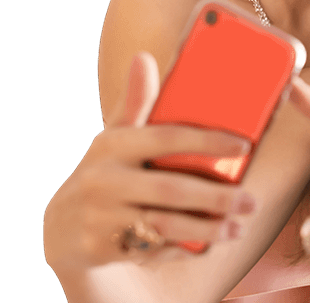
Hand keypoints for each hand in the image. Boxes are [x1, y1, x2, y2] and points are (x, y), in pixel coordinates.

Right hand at [43, 52, 257, 274]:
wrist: (58, 227)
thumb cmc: (103, 172)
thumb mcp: (113, 138)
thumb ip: (136, 103)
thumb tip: (144, 57)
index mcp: (112, 145)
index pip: (165, 137)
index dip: (206, 141)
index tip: (243, 146)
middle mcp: (103, 179)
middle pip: (170, 189)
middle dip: (216, 197)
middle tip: (251, 201)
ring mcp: (100, 217)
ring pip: (164, 225)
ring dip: (207, 229)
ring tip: (237, 227)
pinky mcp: (101, 248)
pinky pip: (152, 250)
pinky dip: (182, 249)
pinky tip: (207, 245)